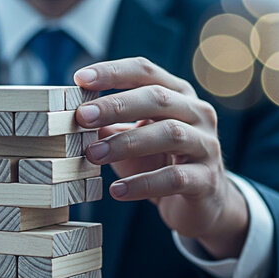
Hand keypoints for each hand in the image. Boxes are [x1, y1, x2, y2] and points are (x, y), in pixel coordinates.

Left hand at [73, 57, 247, 258]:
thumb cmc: (159, 163)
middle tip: (82, 116)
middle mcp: (197, 113)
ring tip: (93, 155)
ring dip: (126, 143)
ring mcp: (206, 145)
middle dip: (116, 105)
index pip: (145, 72)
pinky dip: (143, 184)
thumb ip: (108, 125)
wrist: (200, 204)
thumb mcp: (131, 140)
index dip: (113, 72)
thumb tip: (72, 115)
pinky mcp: (207, 179)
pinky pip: (174, 178)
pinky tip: (117, 191)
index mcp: (177, 94)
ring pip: (169, 134)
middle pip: (158, 98)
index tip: (79, 78)